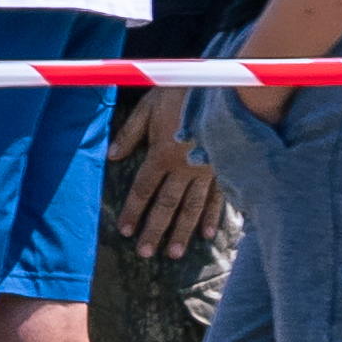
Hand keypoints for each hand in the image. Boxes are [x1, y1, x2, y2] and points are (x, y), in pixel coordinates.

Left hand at [106, 102, 224, 256]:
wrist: (228, 87)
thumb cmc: (185, 92)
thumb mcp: (150, 106)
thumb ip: (131, 132)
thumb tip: (113, 156)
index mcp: (162, 154)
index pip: (143, 190)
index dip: (133, 211)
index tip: (125, 231)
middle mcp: (184, 168)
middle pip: (166, 205)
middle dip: (155, 230)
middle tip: (145, 252)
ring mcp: (208, 170)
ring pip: (192, 206)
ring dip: (182, 231)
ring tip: (174, 253)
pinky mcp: (226, 167)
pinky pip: (219, 197)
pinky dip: (212, 217)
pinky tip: (208, 234)